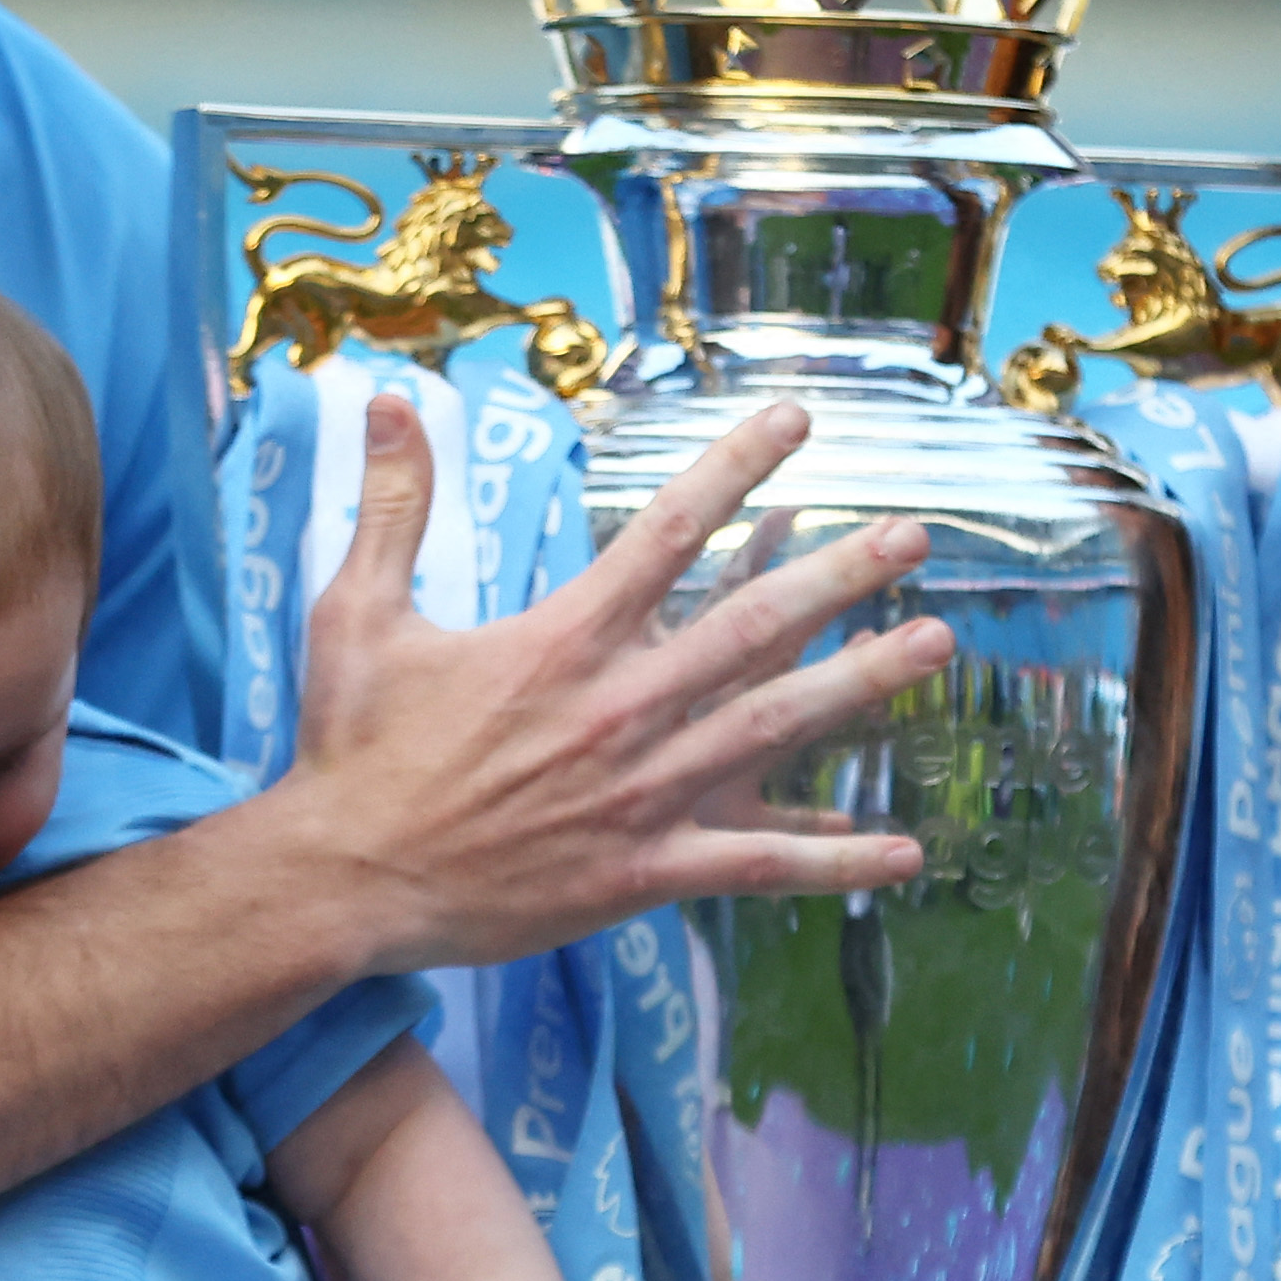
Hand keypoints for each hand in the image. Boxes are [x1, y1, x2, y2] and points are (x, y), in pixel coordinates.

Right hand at [286, 393, 962, 975]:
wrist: (345, 881)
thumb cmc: (353, 749)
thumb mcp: (359, 611)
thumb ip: (393, 505)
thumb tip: (388, 400)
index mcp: (565, 639)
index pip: (669, 531)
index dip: (738, 468)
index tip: (797, 422)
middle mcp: (621, 707)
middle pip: (755, 626)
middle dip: (843, 574)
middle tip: (912, 535)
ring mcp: (642, 793)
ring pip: (777, 731)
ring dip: (864, 686)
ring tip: (935, 645)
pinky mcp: (645, 872)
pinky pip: (757, 865)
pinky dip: (833, 860)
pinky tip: (905, 851)